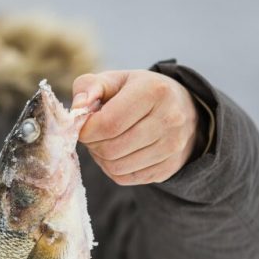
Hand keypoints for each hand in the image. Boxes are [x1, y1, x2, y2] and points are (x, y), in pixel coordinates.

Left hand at [71, 70, 199, 184]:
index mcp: (154, 91)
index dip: (86, 130)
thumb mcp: (115, 80)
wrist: (181, 107)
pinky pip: (125, 179)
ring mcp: (172, 147)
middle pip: (111, 149)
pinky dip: (113, 169)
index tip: (83, 126)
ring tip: (104, 142)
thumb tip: (77, 108)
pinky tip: (117, 153)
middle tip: (93, 135)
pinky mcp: (168, 168)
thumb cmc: (138, 91)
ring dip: (101, 158)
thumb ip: (90, 87)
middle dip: (92, 144)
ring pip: (116, 168)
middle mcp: (169, 120)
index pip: (108, 124)